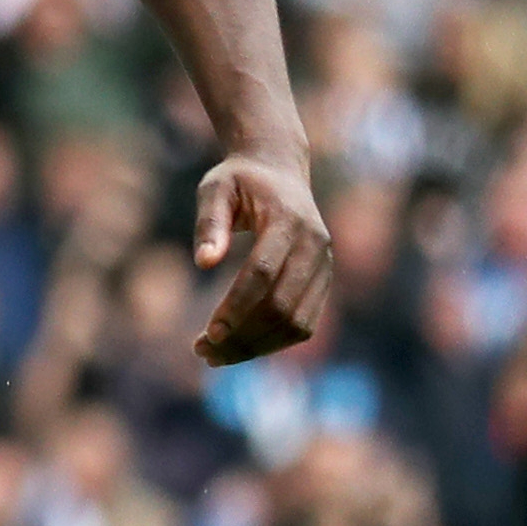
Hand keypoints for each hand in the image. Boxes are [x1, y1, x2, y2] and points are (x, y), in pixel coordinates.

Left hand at [189, 153, 332, 364]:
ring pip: (297, 323)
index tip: (208, 334)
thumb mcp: (215, 188)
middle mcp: (315, 245)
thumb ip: (209, 223)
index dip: (236, 307)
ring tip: (214, 356)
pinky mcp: (324, 280)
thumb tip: (203, 263)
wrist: (279, 169)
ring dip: (256, 346)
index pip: (263, 273)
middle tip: (201, 351)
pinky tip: (239, 346)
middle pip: (282, 305)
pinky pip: (304, 323)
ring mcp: (325, 265)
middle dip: (243, 335)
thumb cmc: (239, 180)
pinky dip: (273, 342)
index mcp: (289, 220)